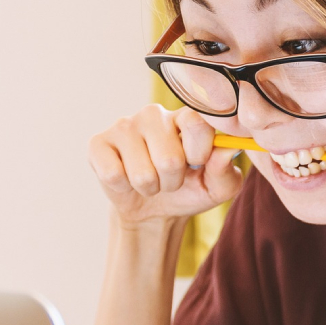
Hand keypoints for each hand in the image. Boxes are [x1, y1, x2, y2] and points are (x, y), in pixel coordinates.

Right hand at [88, 104, 243, 227]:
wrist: (154, 210)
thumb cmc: (190, 190)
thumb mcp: (217, 188)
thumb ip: (226, 170)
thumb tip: (227, 150)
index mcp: (187, 117)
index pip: (197, 123)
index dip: (199, 153)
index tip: (197, 164)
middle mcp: (155, 114)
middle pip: (169, 158)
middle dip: (173, 181)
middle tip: (170, 179)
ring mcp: (124, 126)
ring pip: (142, 173)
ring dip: (150, 187)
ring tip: (151, 181)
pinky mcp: (98, 143)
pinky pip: (113, 174)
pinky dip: (124, 188)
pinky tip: (126, 178)